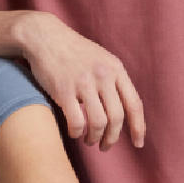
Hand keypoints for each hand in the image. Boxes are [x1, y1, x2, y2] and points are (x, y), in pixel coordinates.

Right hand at [19, 12, 144, 149]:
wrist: (44, 36)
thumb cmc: (72, 51)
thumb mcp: (101, 58)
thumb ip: (113, 79)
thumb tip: (123, 108)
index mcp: (116, 69)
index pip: (134, 104)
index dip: (139, 127)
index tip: (138, 143)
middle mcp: (103, 75)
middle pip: (116, 118)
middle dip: (112, 138)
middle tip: (105, 145)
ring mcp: (83, 83)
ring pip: (98, 123)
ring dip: (94, 138)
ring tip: (89, 140)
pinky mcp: (63, 90)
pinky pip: (76, 121)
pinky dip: (77, 132)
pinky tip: (74, 132)